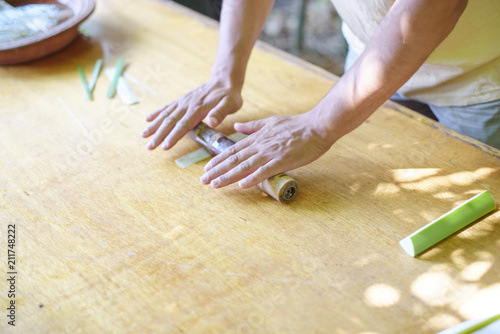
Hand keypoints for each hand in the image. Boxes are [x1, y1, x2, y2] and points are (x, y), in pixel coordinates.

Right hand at [141, 78, 242, 149]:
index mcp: (199, 109)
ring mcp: (183, 102)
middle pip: (170, 122)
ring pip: (165, 115)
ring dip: (154, 126)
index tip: (164, 146)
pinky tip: (147, 119)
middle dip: (159, 135)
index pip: (184, 125)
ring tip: (143, 136)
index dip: (173, 136)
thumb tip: (213, 122)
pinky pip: (167, 107)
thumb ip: (221, 112)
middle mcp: (187, 105)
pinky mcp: (182, 100)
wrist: (224, 80)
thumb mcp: (231, 103)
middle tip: (149, 147)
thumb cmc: (229, 95)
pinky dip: (156, 113)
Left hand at [200, 111, 334, 188]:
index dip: (218, 160)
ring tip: (215, 185)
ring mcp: (270, 154)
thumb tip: (237, 127)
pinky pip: (265, 171)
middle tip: (203, 181)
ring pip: (244, 166)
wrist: (316, 126)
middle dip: (217, 171)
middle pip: (234, 160)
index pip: (233, 151)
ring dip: (228, 176)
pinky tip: (242, 185)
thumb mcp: (270, 122)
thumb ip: (252, 126)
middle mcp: (260, 146)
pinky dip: (253, 178)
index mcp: (257, 138)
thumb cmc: (296, 125)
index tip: (206, 169)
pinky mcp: (282, 160)